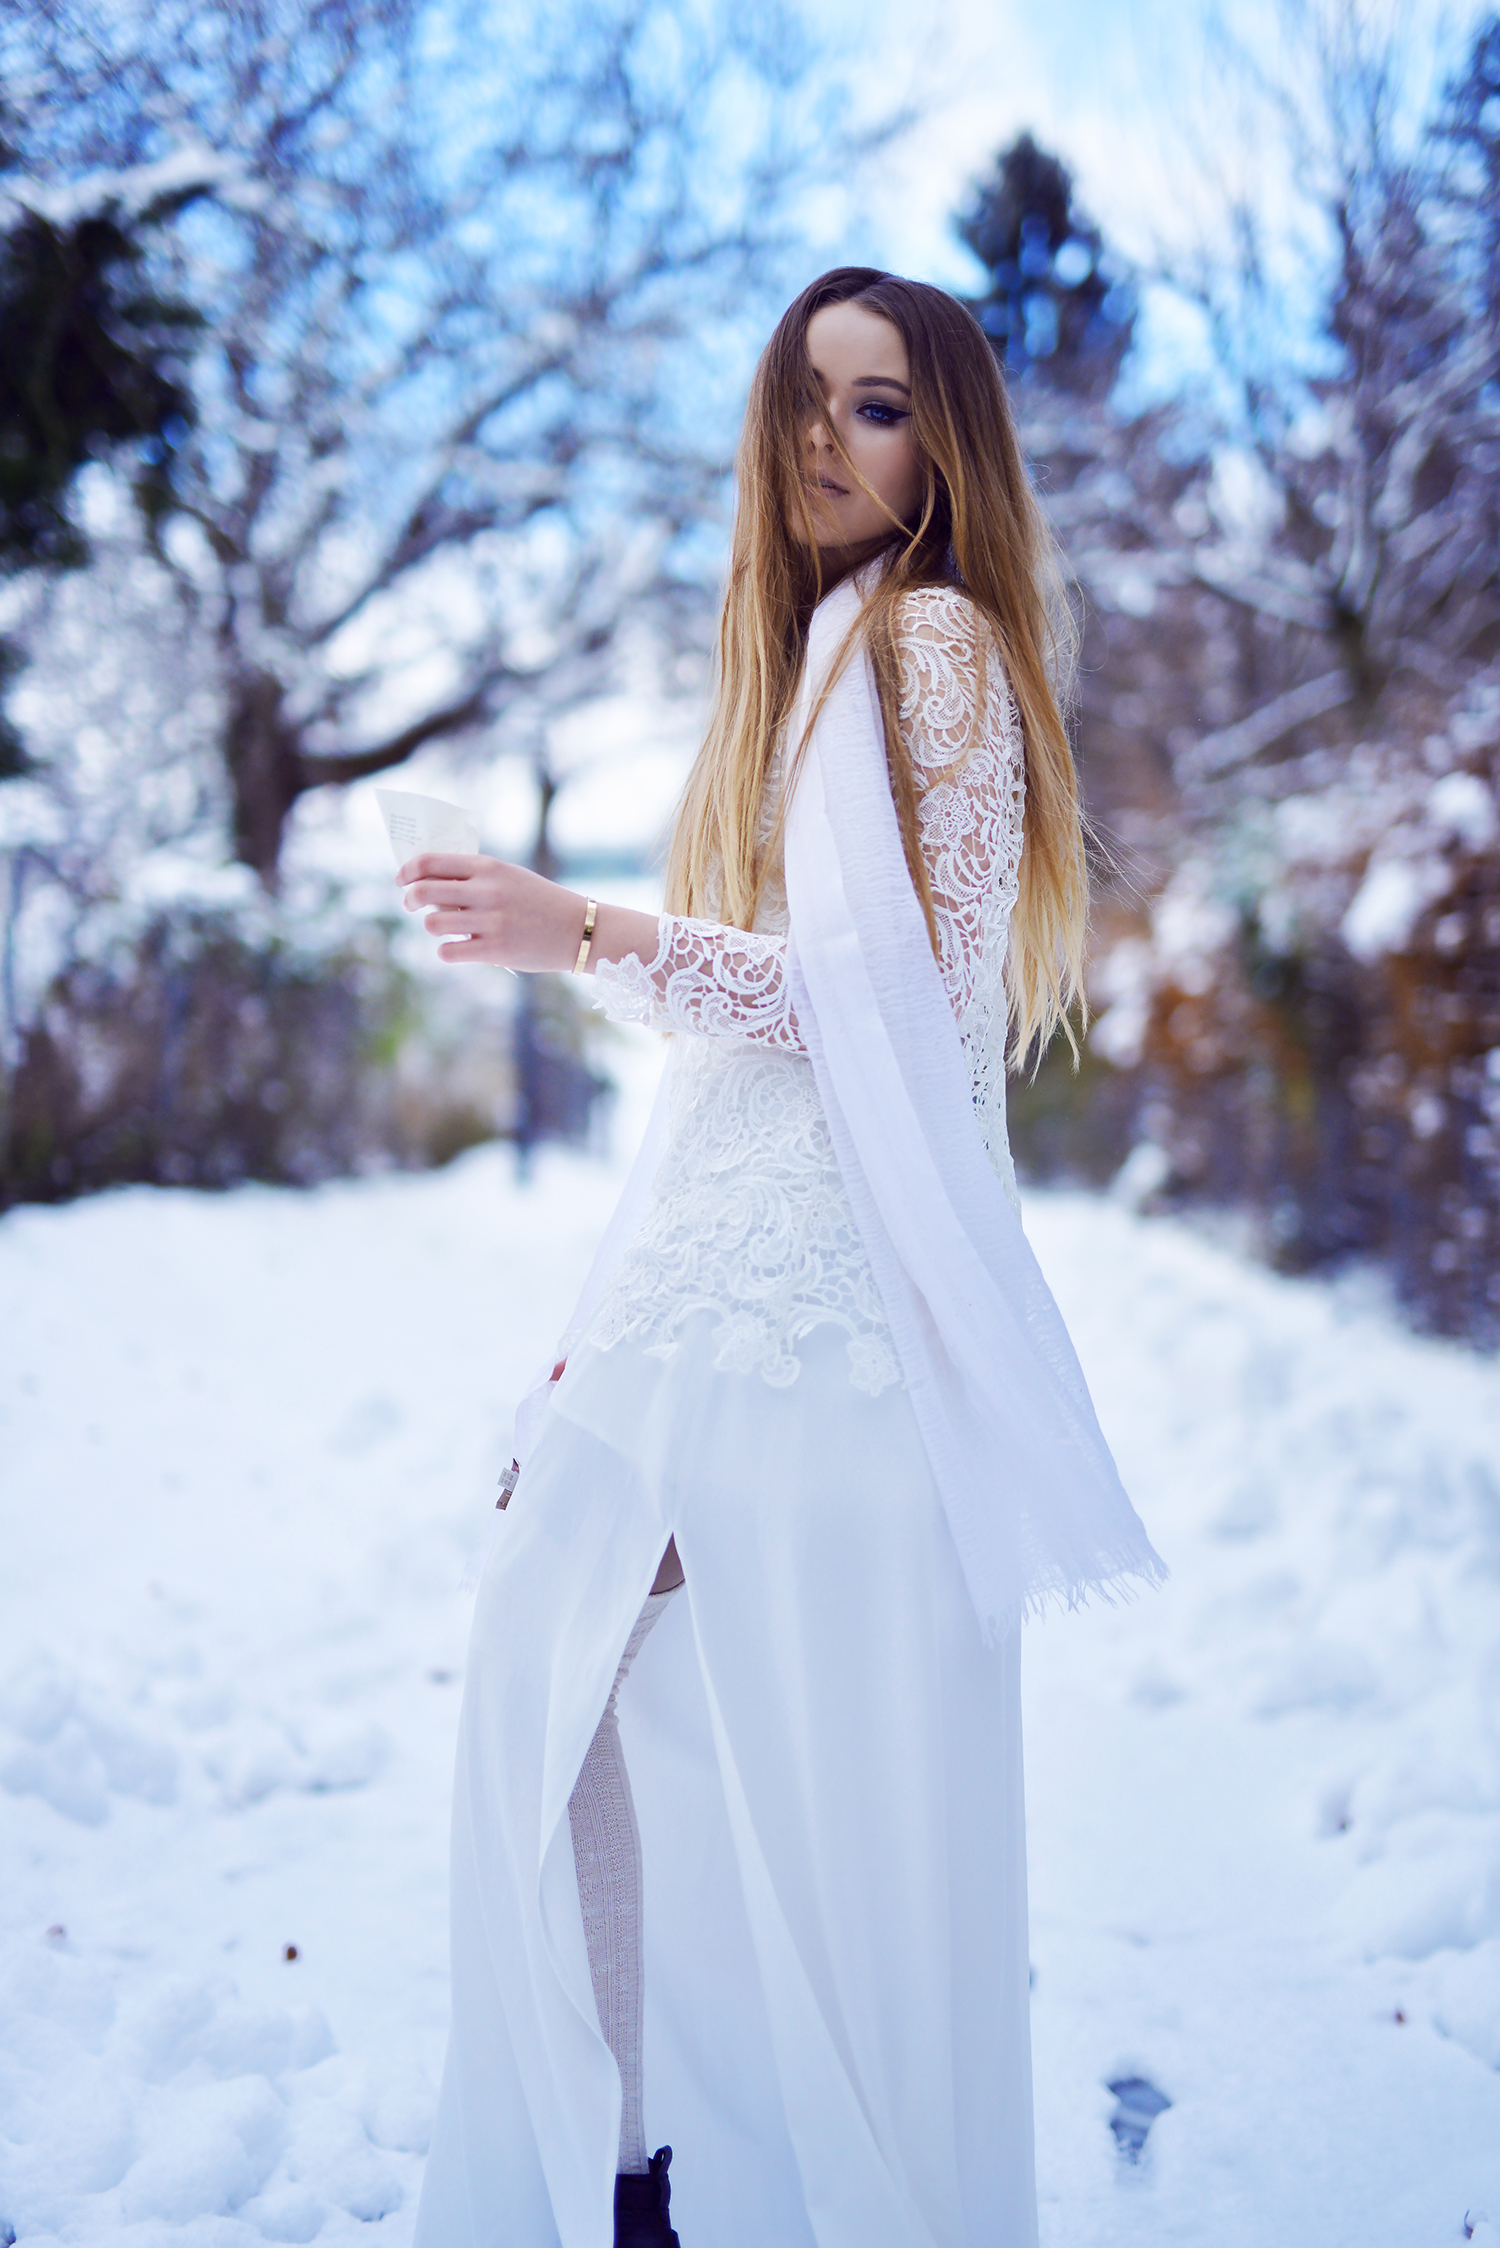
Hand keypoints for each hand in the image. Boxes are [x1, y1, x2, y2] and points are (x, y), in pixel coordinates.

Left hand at [398, 853, 586, 970]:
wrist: (578, 929)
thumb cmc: (538, 902)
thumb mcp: (509, 877)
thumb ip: (472, 877)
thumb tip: (426, 882)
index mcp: (488, 868)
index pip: (431, 862)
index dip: (408, 871)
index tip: (402, 880)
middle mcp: (487, 891)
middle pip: (424, 892)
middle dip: (410, 900)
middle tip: (413, 906)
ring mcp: (491, 922)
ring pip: (433, 924)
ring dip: (433, 926)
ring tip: (447, 928)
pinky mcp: (495, 950)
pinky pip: (448, 951)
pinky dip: (447, 950)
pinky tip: (459, 948)